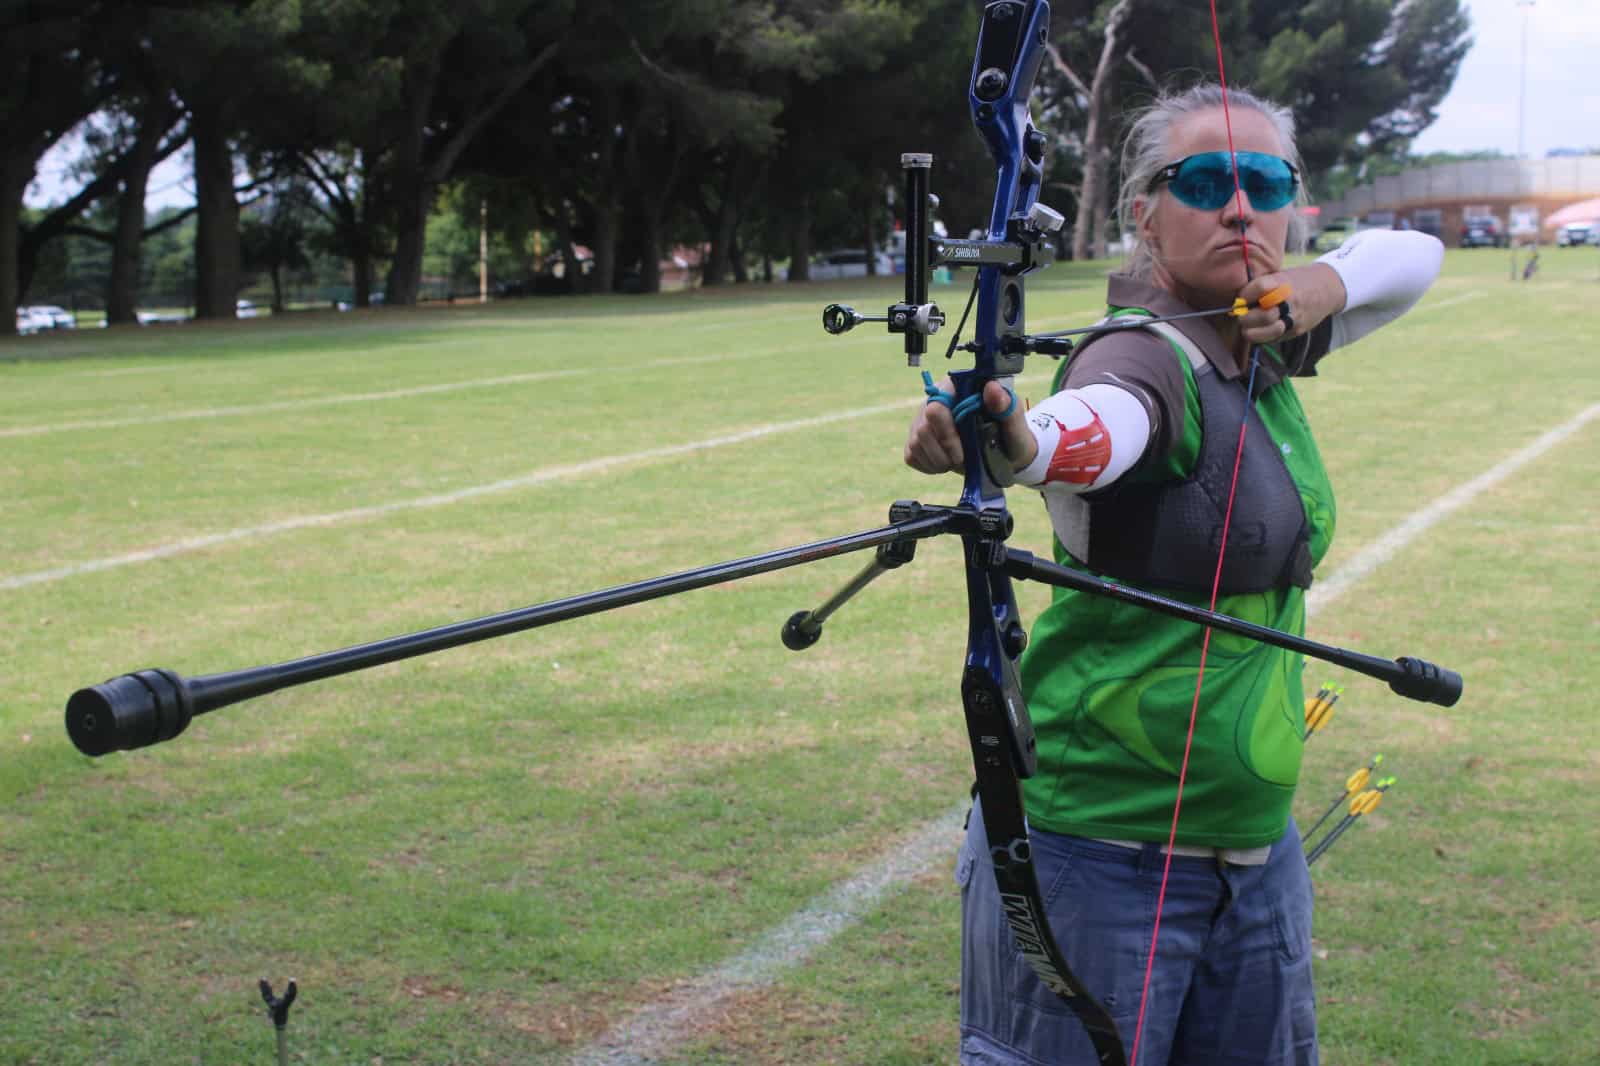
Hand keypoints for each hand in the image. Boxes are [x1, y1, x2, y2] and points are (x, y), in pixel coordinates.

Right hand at [904, 378, 1037, 474]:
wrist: (1004, 455)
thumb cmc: (1009, 435)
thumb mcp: (1014, 422)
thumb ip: (1005, 405)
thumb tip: (991, 388)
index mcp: (957, 388)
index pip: (937, 406)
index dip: (947, 432)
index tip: (964, 451)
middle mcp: (935, 400)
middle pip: (923, 428)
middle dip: (944, 451)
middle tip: (963, 459)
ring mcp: (922, 420)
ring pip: (916, 443)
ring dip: (938, 461)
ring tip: (957, 461)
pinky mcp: (916, 439)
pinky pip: (911, 455)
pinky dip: (929, 466)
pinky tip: (945, 462)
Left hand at [1237, 263, 1346, 345]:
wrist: (1328, 288)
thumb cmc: (1295, 281)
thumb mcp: (1279, 276)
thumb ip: (1260, 287)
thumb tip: (1236, 303)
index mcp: (1282, 282)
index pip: (1258, 288)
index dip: (1244, 296)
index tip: (1241, 300)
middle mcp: (1289, 300)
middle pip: (1260, 315)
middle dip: (1245, 318)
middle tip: (1242, 316)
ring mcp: (1294, 317)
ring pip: (1266, 332)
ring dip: (1251, 332)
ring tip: (1249, 327)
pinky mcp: (1296, 330)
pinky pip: (1273, 338)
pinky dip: (1263, 337)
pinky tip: (1261, 330)